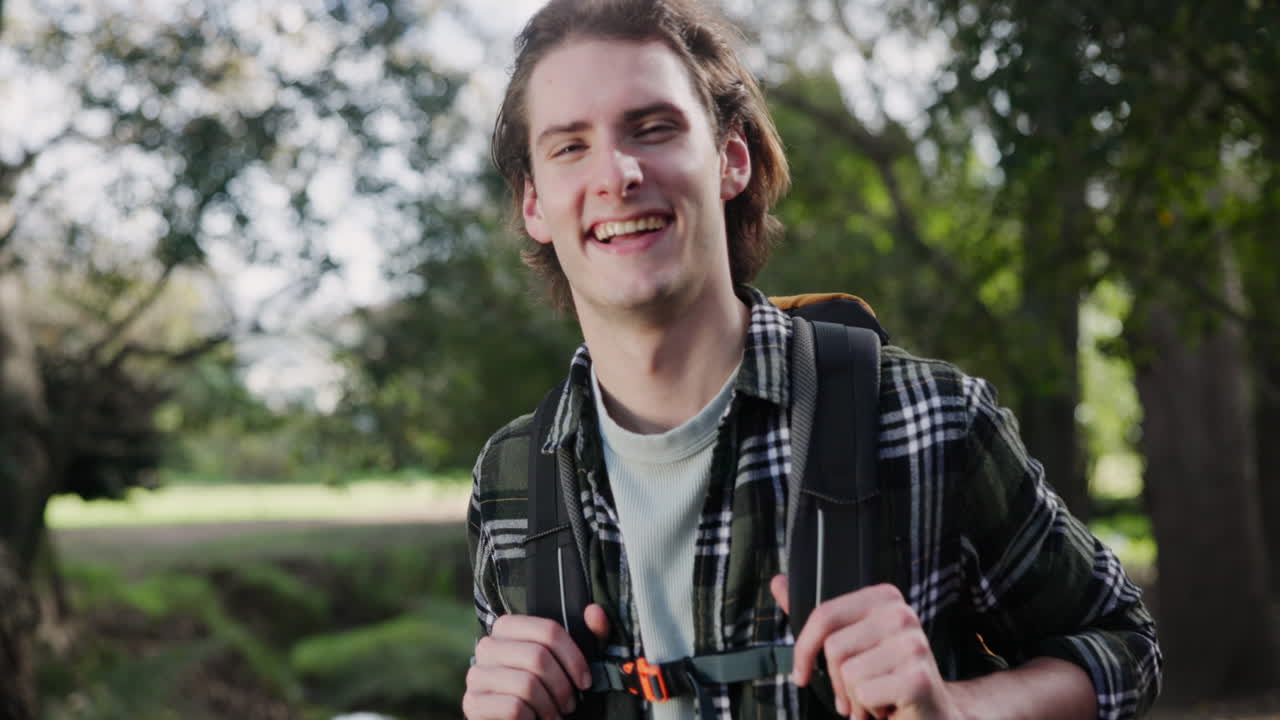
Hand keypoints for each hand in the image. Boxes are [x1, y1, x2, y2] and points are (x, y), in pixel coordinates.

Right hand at [462, 604, 609, 719]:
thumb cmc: (547, 692)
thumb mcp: (571, 664)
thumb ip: (588, 637)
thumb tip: (594, 611)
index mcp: (509, 627)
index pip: (548, 630)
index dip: (573, 658)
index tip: (585, 681)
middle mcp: (488, 646)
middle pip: (538, 657)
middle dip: (562, 687)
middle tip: (569, 705)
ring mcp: (476, 675)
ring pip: (526, 684)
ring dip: (549, 707)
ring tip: (553, 715)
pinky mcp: (472, 704)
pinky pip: (513, 707)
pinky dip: (532, 719)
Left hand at [771, 575, 962, 719]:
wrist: (931, 714)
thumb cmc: (886, 679)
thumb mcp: (850, 645)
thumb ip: (817, 617)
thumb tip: (779, 582)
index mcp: (884, 598)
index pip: (824, 615)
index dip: (804, 649)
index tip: (802, 673)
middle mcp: (902, 615)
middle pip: (833, 647)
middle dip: (836, 680)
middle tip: (855, 692)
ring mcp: (913, 645)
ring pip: (848, 673)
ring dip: (854, 698)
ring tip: (875, 700)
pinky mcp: (918, 678)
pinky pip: (864, 693)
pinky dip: (868, 710)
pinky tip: (887, 708)